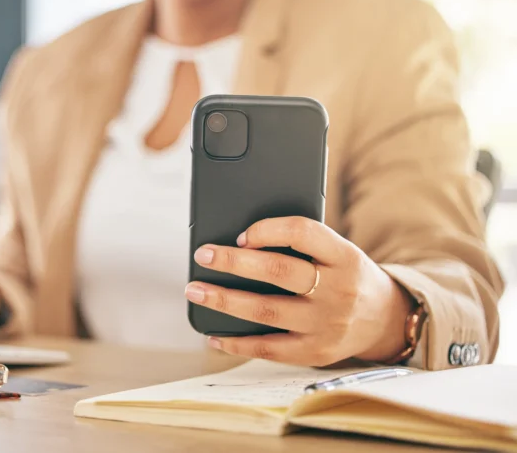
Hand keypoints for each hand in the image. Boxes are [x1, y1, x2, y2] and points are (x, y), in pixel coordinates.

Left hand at [185, 217, 412, 366]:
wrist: (385, 320)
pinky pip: (269, 348)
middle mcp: (337, 289)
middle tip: (203, 255)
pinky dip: (236, 343)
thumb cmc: (347, 276)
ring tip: (196, 290)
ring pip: (266, 310)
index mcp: (344, 256)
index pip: (303, 232)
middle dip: (234, 262)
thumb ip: (301, 244)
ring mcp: (326, 324)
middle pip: (278, 271)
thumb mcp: (338, 251)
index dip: (268, 230)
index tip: (242, 234)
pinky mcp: (315, 351)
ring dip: (224, 300)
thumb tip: (241, 242)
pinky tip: (214, 335)